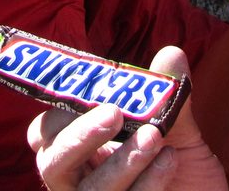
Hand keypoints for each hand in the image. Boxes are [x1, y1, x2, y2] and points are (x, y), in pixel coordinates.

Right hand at [28, 46, 226, 189]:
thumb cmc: (181, 168)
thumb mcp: (177, 130)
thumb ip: (166, 96)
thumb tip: (172, 53)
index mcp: (80, 148)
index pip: (47, 130)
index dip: (58, 111)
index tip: (86, 89)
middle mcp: (79, 179)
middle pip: (53, 160)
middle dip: (80, 135)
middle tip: (113, 114)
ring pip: (89, 189)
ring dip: (121, 161)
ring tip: (155, 137)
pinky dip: (147, 183)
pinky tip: (170, 162)